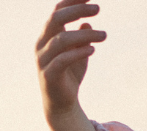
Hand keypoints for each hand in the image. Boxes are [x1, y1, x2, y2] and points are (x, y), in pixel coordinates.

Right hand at [37, 0, 106, 130]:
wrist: (62, 104)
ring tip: (104, 35)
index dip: (73, 2)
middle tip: (98, 8)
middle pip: (56, 19)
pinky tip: (92, 50)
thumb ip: (82, 37)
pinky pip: (62, 60)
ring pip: (61, 39)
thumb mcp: (79, 52)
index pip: (57, 11)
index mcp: (47, 35)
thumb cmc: (70, 75)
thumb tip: (88, 23)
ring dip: (84, 35)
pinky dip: (77, 53)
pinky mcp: (49, 76)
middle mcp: (42, 44)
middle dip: (76, 10)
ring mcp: (43, 60)